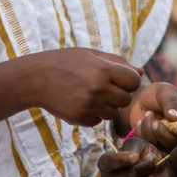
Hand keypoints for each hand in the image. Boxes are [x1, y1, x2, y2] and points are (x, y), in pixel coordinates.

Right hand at [24, 48, 141, 126]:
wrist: (35, 78)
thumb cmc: (66, 62)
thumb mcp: (91, 55)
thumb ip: (118, 62)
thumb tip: (141, 72)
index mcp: (104, 70)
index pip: (134, 81)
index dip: (127, 80)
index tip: (116, 78)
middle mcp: (98, 88)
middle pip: (125, 99)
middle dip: (117, 94)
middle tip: (101, 87)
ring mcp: (89, 105)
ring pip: (113, 113)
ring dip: (105, 106)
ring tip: (89, 94)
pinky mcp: (80, 118)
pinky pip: (97, 121)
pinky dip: (92, 115)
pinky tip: (79, 103)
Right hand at [98, 135, 174, 176]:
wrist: (160, 172)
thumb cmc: (147, 156)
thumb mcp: (143, 147)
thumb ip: (137, 151)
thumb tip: (135, 160)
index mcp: (107, 163)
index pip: (106, 162)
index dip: (119, 160)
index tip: (136, 157)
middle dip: (137, 171)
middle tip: (152, 165)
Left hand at [130, 82, 176, 150]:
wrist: (140, 98)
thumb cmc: (159, 93)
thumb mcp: (167, 92)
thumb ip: (172, 103)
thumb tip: (175, 117)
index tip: (176, 123)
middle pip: (176, 146)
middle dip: (162, 133)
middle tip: (155, 121)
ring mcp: (166, 142)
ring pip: (159, 147)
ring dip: (149, 130)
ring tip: (148, 113)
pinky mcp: (152, 145)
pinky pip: (146, 145)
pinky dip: (141, 132)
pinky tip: (141, 120)